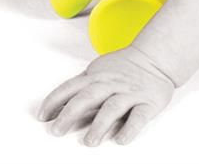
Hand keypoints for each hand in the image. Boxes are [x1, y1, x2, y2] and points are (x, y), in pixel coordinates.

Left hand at [38, 45, 175, 145]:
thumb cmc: (124, 68)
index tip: (42, 116)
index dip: (54, 101)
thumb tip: (59, 107)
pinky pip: (139, 116)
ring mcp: (130, 93)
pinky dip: (130, 129)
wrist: (155, 57)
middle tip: (57, 131)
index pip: (70, 87)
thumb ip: (83, 87)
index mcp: (96, 76)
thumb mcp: (100, 71)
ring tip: (89, 141)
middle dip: (69, 114)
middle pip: (87, 97)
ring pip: (112, 107)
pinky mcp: (148, 102)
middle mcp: (111, 84)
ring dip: (99, 125)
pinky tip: (121, 140)